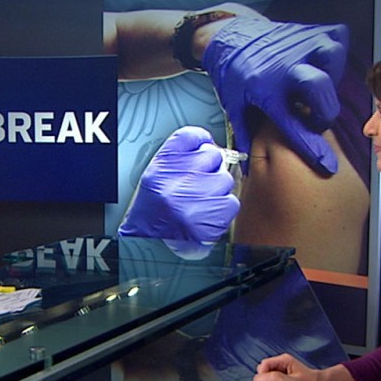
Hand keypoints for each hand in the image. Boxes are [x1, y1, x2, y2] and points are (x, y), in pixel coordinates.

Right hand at [117, 126, 239, 245]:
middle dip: (209, 170)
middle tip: (196, 186)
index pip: (190, 136)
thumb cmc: (153, 213)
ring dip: (217, 192)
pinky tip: (207, 216)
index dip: (201, 141)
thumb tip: (208, 146)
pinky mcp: (211, 217)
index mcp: (162, 166)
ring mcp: (195, 198)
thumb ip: (179, 158)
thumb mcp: (156, 177)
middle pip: (212, 156)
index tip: (203, 146)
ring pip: (225, 179)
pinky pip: (231, 202)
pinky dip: (222, 210)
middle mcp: (177, 179)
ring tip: (200, 204)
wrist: (148, 245)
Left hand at [203, 16, 348, 174]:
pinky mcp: (312, 32)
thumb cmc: (235, 74)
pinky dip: (335, 52)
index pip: (294, 126)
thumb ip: (245, 136)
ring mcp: (302, 47)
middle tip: (317, 118)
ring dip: (332, 75)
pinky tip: (323, 64)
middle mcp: (287, 69)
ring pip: (332, 58)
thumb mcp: (235, 106)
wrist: (232, 36)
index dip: (312, 147)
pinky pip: (337, 39)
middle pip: (320, 90)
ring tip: (318, 86)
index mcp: (267, 92)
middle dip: (325, 110)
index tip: (327, 164)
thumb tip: (248, 169)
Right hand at [256, 353, 318, 380]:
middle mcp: (281, 361)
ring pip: (266, 372)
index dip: (262, 373)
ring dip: (266, 380)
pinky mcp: (281, 371)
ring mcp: (280, 366)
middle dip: (262, 378)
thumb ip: (279, 379)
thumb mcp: (294, 380)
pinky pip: (270, 375)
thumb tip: (264, 380)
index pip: (265, 363)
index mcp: (283, 360)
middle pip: (263, 367)